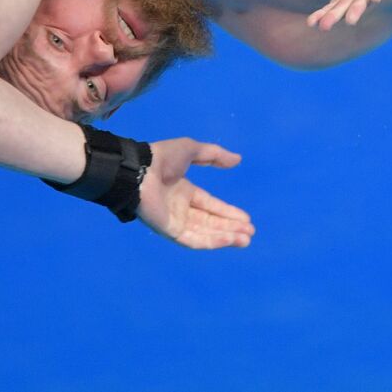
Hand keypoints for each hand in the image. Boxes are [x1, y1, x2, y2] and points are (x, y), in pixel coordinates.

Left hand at [136, 138, 254, 248]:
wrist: (140, 169)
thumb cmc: (162, 158)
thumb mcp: (193, 150)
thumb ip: (215, 155)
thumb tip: (238, 159)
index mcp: (184, 192)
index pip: (210, 206)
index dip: (228, 212)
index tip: (246, 218)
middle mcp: (180, 208)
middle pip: (210, 222)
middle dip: (230, 227)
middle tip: (250, 232)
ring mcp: (174, 221)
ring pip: (205, 233)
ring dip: (226, 237)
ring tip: (245, 240)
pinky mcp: (169, 231)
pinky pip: (193, 239)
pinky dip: (212, 241)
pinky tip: (228, 240)